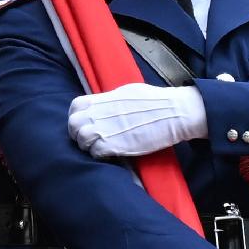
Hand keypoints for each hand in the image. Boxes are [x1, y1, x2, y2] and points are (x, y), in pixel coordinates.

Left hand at [67, 82, 207, 159]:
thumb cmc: (157, 101)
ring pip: (81, 140)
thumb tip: (104, 106)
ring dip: (88, 146)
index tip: (85, 123)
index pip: (76, 106)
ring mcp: (105, 129)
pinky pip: (95, 153)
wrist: (175, 112)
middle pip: (73, 124)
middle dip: (78, 133)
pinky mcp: (114, 145)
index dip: (77, 116)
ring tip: (102, 147)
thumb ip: (110, 101)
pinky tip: (111, 154)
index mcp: (104, 98)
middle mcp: (100, 113)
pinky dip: (100, 155)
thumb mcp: (128, 93)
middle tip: (91, 139)